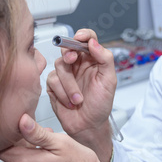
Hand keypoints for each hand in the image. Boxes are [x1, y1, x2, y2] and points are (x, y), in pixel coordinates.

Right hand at [47, 29, 116, 161]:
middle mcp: (78, 64)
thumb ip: (105, 59)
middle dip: (69, 54)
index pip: (87, 39)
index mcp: (92, 60)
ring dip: (69, 85)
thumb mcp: (109, 81)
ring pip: (59, 66)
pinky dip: (62, 93)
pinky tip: (69, 102)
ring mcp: (65, 74)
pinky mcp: (54, 86)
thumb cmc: (100, 105)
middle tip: (72, 60)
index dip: (82, 35)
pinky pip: (52, 81)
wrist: (88, 126)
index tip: (80, 38)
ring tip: (78, 99)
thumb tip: (93, 43)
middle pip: (67, 48)